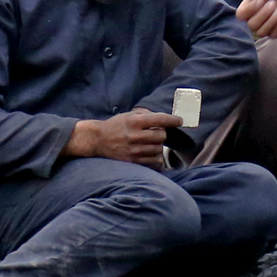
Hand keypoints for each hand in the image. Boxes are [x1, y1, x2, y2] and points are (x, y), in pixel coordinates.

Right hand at [65, 108, 181, 169]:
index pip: (159, 119)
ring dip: (158, 146)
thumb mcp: (128, 115)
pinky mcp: (133, 162)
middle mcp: (134, 136)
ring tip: (150, 144)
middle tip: (155, 133)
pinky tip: (150, 154)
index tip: (179, 121)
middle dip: (161, 134)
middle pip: (162, 136)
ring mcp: (133, 150)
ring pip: (159, 150)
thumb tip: (165, 119)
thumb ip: (146, 115)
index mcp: (134, 121)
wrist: (97, 140)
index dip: (172, 120)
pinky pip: (154, 162)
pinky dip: (156, 158)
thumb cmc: (115, 126)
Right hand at [235, 0, 276, 37]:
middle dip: (265, 13)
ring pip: (261, 32)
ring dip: (273, 18)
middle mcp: (251, 20)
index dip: (251, 8)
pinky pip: (273, 34)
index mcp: (246, 9)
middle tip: (273, 3)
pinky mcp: (272, 33)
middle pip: (252, 24)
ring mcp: (261, 29)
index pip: (241, 15)